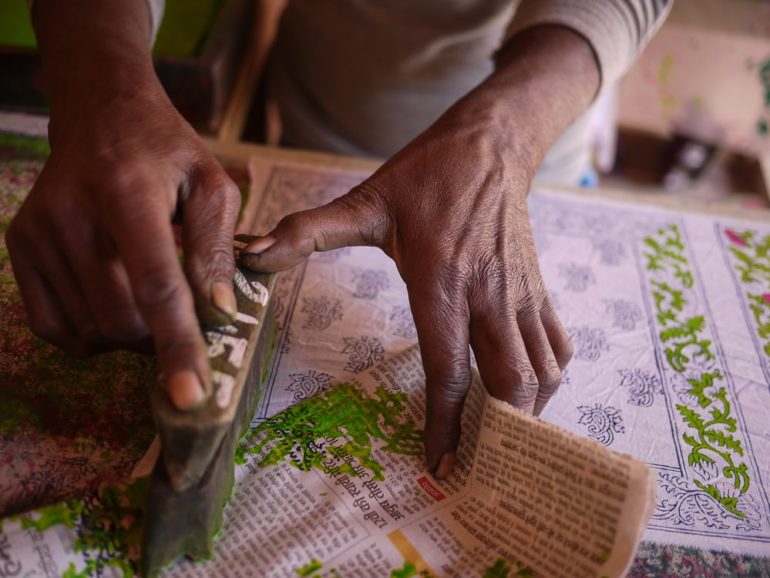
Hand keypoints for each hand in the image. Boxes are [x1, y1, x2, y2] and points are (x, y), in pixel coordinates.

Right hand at [5, 81, 240, 409]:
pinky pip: (54, 326)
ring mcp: (36, 233)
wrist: (100, 116)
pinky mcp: (19, 248)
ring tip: (149, 294)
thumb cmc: (166, 153)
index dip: (177, 345)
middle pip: (121, 319)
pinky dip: (92, 333)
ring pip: (90, 329)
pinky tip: (115, 300)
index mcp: (127, 193)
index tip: (191, 396)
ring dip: (131, 334)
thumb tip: (218, 311)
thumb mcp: (211, 185)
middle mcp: (70, 215)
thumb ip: (215, 248)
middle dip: (161, 336)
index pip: (155, 285)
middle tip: (185, 315)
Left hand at [241, 112, 572, 476]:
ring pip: (544, 372)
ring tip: (500, 435)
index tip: (440, 467)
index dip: (446, 426)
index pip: (449, 370)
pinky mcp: (539, 289)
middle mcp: (489, 295)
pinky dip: (547, 380)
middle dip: (499, 431)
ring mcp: (521, 294)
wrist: (489, 146)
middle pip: (512, 384)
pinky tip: (524, 390)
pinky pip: (558, 348)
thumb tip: (250, 255)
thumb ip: (307, 232)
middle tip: (475, 459)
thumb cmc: (425, 176)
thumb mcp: (365, 201)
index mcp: (443, 281)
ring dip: (527, 411)